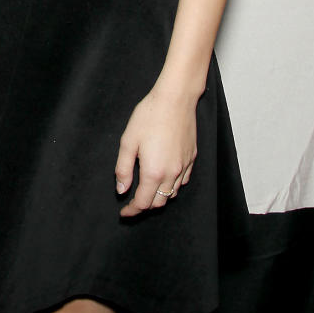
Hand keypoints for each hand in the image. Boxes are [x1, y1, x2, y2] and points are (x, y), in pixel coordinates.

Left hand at [115, 84, 197, 216]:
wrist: (175, 99)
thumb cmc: (149, 116)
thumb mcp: (128, 141)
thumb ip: (123, 169)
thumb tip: (122, 190)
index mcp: (154, 172)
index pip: (143, 202)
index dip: (132, 211)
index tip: (124, 213)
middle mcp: (172, 173)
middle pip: (159, 202)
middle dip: (145, 206)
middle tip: (132, 202)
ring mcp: (184, 166)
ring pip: (172, 194)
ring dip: (159, 197)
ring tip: (147, 190)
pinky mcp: (192, 158)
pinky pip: (183, 181)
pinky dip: (172, 186)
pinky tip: (164, 177)